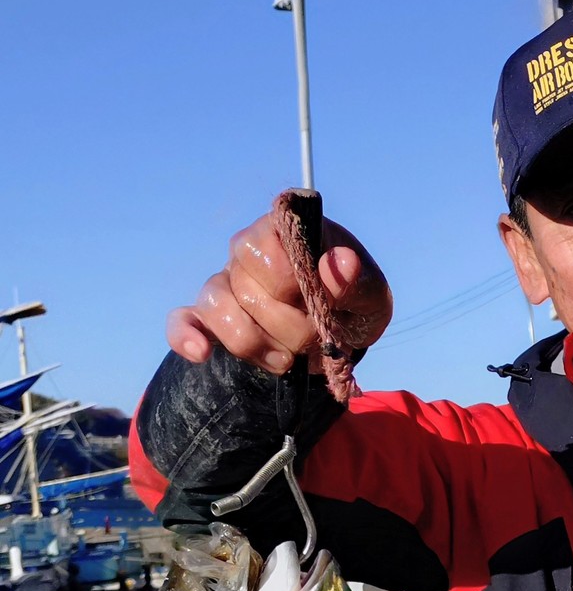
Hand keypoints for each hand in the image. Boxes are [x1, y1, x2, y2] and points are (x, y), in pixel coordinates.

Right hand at [166, 212, 392, 372]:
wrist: (341, 330)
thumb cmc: (355, 302)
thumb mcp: (372, 295)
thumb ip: (357, 281)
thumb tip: (342, 263)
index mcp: (284, 231)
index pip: (268, 249)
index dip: (295, 287)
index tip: (321, 304)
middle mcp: (246, 250)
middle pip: (250, 291)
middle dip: (291, 329)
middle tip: (316, 338)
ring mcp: (225, 282)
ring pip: (219, 308)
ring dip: (257, 344)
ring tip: (287, 359)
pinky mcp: (209, 317)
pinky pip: (182, 321)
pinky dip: (186, 336)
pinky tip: (200, 353)